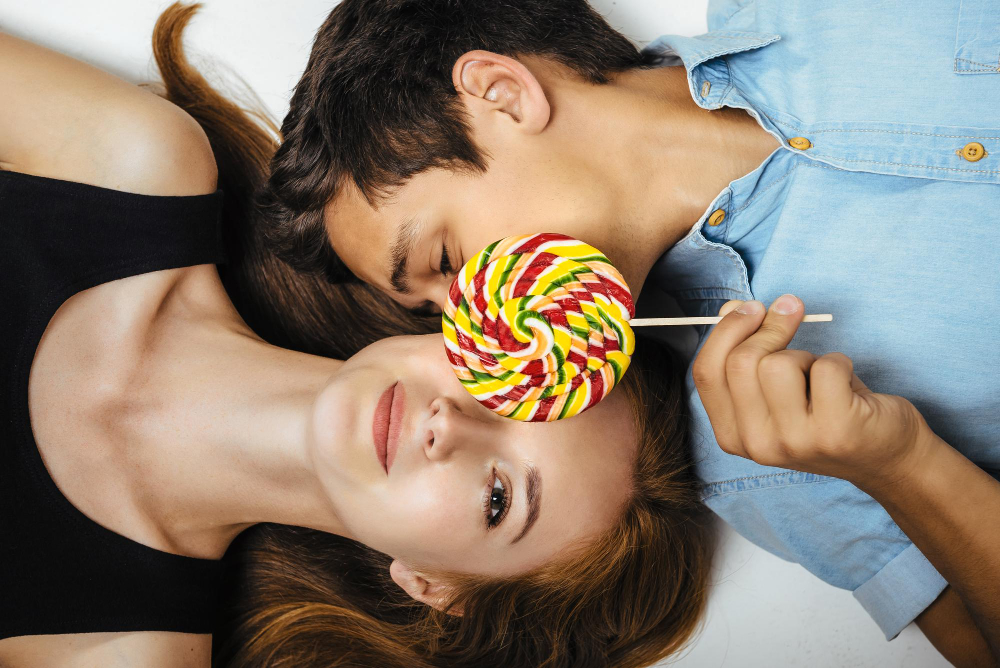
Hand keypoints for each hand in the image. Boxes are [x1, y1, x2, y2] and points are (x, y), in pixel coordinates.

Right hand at [691, 294, 932, 489]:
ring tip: (820, 375)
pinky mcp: (836, 432)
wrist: (885, 457)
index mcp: (732, 435)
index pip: (706, 372)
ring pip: (779, 364)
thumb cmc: (825, 412)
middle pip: (741, 362)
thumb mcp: (775, 389)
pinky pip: (826, 368)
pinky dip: (840, 362)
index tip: (753, 307)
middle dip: (769, 327)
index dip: (726, 330)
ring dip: (806, 355)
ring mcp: (795, 442)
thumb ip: (745, 352)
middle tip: (792, 313)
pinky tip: (847, 386)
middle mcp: (757, 444)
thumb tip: (732, 308)